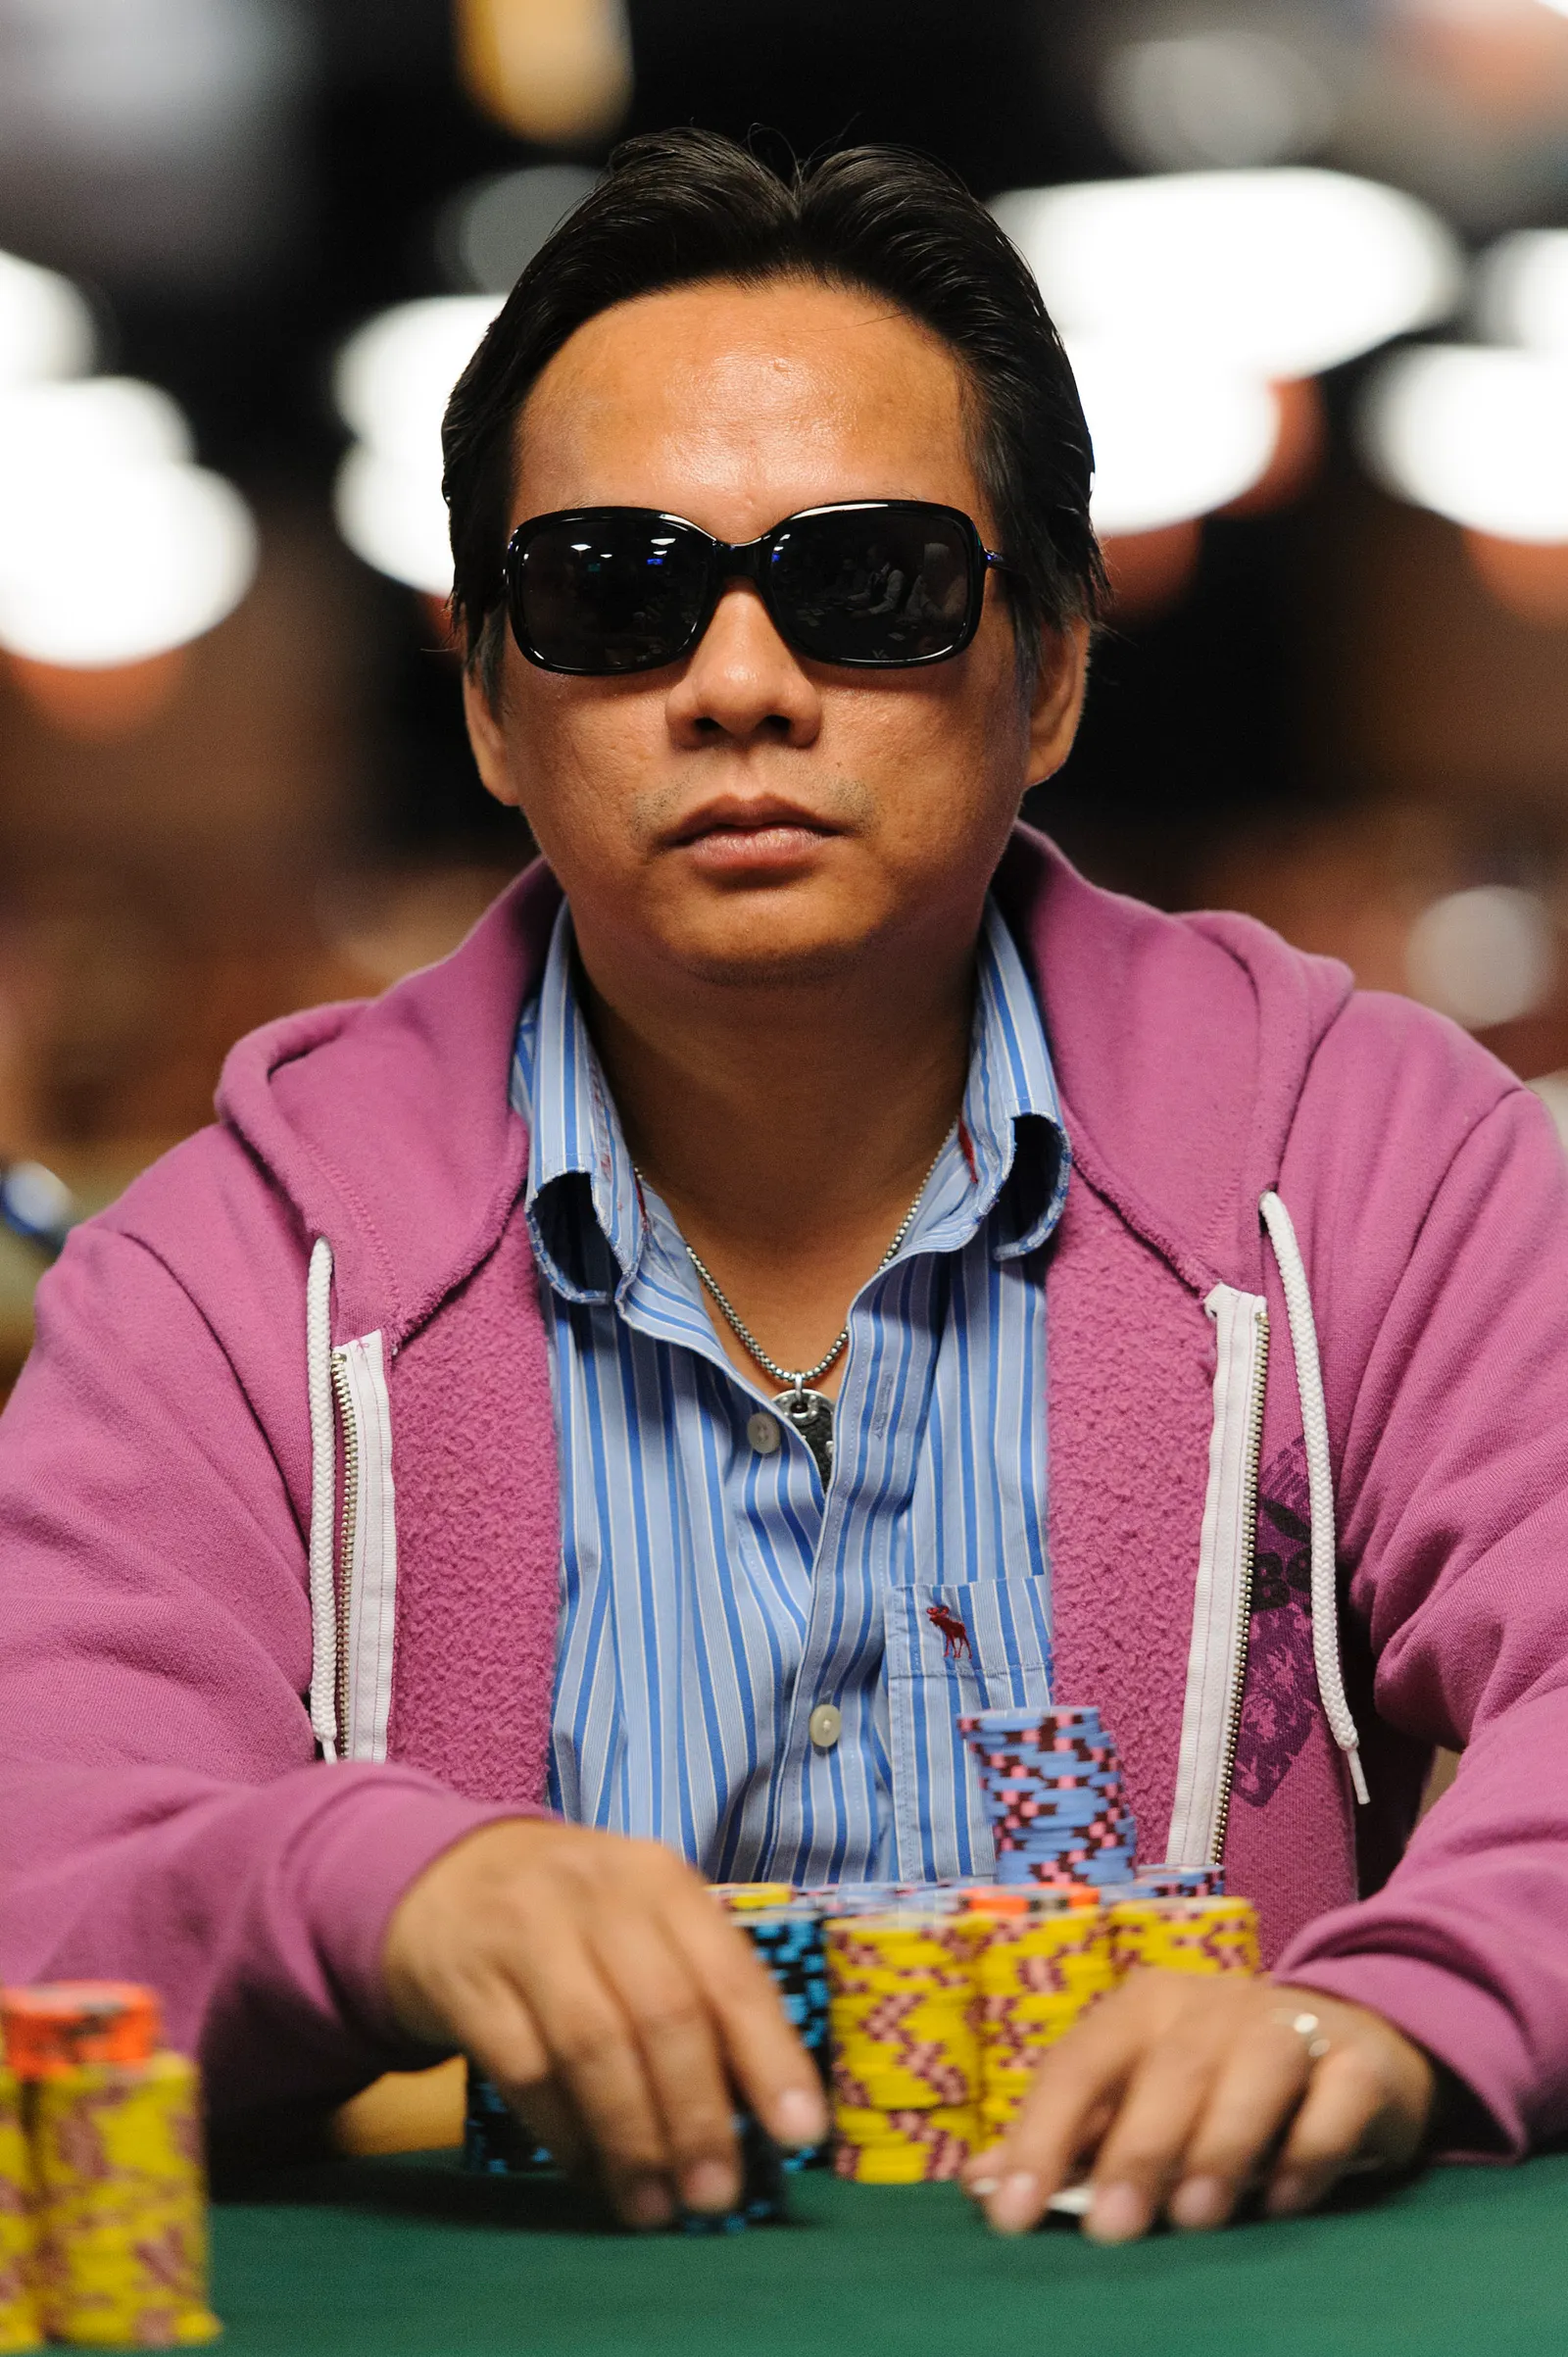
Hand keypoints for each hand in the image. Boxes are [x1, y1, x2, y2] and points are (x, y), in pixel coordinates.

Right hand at [381, 1818, 826, 2227]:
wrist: (444, 1878)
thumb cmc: (574, 1915)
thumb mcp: (640, 1919)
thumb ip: (696, 1989)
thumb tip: (759, 2109)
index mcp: (661, 1881)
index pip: (729, 1971)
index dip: (769, 2057)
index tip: (799, 2133)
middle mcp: (599, 1896)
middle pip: (663, 2013)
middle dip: (697, 2116)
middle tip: (716, 2195)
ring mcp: (526, 1933)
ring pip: (594, 2046)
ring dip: (631, 2138)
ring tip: (653, 2206)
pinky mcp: (467, 1980)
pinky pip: (525, 2070)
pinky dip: (564, 2132)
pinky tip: (588, 2171)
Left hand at [963, 1970, 1435, 2240]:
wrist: (1353, 2044)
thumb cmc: (1219, 2084)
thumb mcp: (1139, 2100)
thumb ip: (1069, 2140)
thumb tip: (981, 2185)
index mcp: (1142, 2009)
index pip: (1078, 2064)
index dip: (1040, 2138)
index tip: (1013, 2217)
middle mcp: (1211, 2002)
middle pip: (1167, 2067)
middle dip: (1136, 2149)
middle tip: (1114, 2229)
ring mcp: (1289, 2023)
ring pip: (1254, 2068)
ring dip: (1222, 2143)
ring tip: (1197, 2217)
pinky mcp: (1359, 2059)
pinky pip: (1336, 2096)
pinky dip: (1311, 2147)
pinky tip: (1285, 2202)